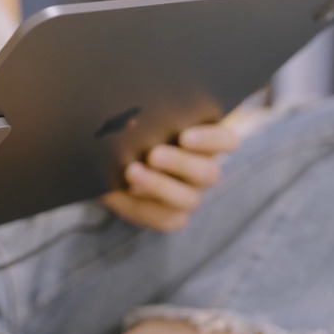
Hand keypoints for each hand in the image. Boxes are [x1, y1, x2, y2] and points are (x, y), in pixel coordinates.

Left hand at [102, 124, 239, 231]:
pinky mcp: (170, 216)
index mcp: (203, 141)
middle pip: (207, 172)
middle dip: (180, 163)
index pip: (225, 140)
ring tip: (132, 172)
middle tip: (153, 155)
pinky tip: (121, 195)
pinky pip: (167, 219)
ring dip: (160, 186)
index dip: (213, 139)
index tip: (186, 137)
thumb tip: (136, 114)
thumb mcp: (134, 118)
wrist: (107, 160)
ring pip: (189, 199)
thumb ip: (144, 115)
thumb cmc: (127, 131)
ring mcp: (188, 196)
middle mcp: (202, 170)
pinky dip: (143, 208)